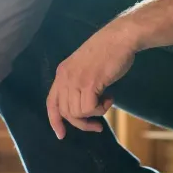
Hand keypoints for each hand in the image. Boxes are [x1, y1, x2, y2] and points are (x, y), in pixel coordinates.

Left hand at [46, 24, 136, 138]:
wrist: (120, 37)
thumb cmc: (108, 51)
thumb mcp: (85, 67)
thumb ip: (79, 83)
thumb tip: (82, 106)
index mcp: (62, 73)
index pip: (51, 102)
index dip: (55, 120)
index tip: (61, 135)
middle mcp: (65, 77)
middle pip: (66, 112)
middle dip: (82, 123)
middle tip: (97, 125)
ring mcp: (76, 80)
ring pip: (78, 112)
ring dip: (95, 113)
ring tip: (106, 101)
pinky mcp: (90, 83)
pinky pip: (90, 108)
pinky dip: (101, 109)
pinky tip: (110, 98)